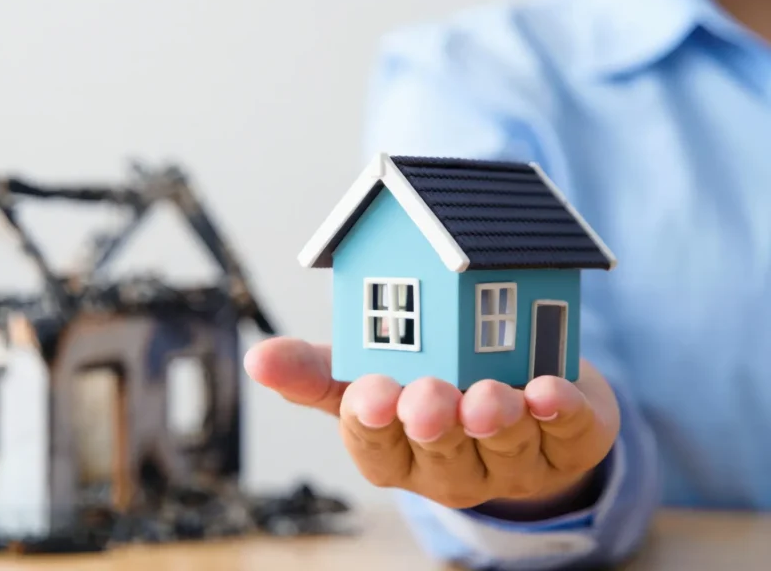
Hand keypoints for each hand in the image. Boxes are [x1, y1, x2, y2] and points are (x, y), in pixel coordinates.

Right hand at [244, 337, 619, 511]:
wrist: (522, 393)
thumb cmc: (429, 383)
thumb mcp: (368, 377)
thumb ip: (316, 372)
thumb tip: (255, 358)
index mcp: (396, 452)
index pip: (376, 446)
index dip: (373, 423)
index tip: (372, 393)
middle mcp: (451, 467)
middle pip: (440, 454)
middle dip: (434, 425)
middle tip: (427, 398)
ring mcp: (513, 462)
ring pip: (503, 446)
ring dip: (496, 420)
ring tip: (489, 395)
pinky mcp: (569, 443)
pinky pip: (568, 436)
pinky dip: (559, 414)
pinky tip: (547, 391)